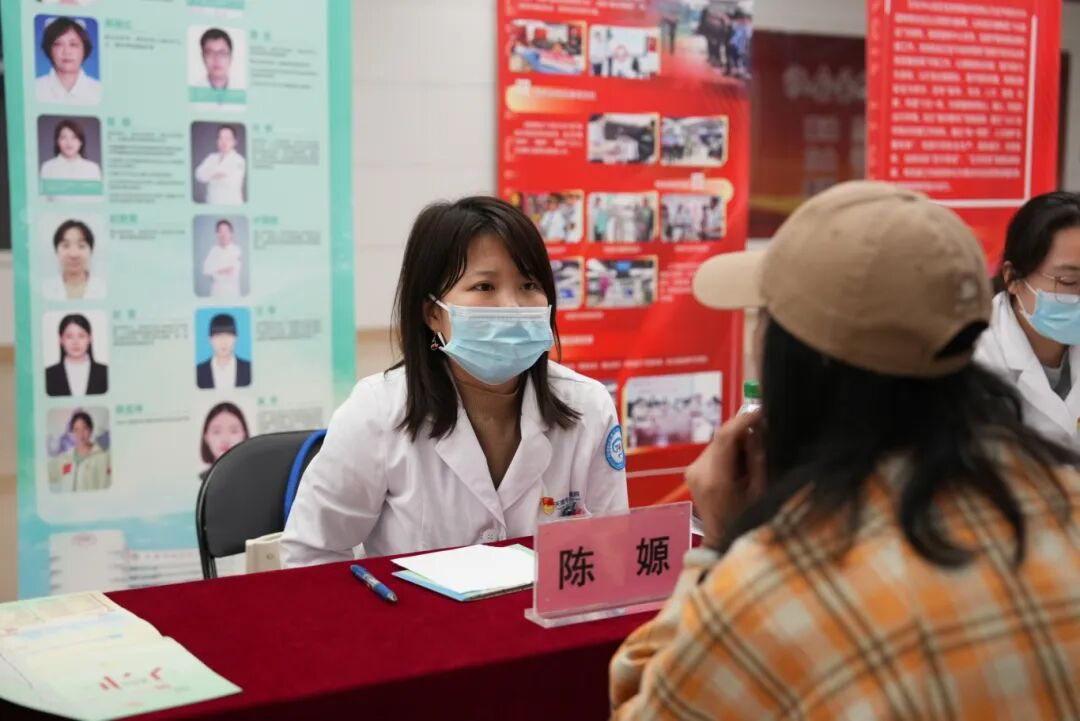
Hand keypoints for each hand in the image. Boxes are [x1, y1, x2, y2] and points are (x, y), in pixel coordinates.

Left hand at [685, 409, 764, 551]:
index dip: (745, 419)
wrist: (721, 540)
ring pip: (719, 442)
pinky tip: (740, 465)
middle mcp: (698, 471)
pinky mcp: (692, 470)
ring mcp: (692, 470)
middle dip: (744, 432)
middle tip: (766, 435)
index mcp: (716, 479)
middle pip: (723, 437)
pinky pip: (714, 451)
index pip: (726, 436)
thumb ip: (758, 459)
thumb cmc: (747, 521)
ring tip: (753, 457)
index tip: (763, 410)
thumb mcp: (761, 491)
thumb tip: (759, 428)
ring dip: (737, 442)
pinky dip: (729, 451)